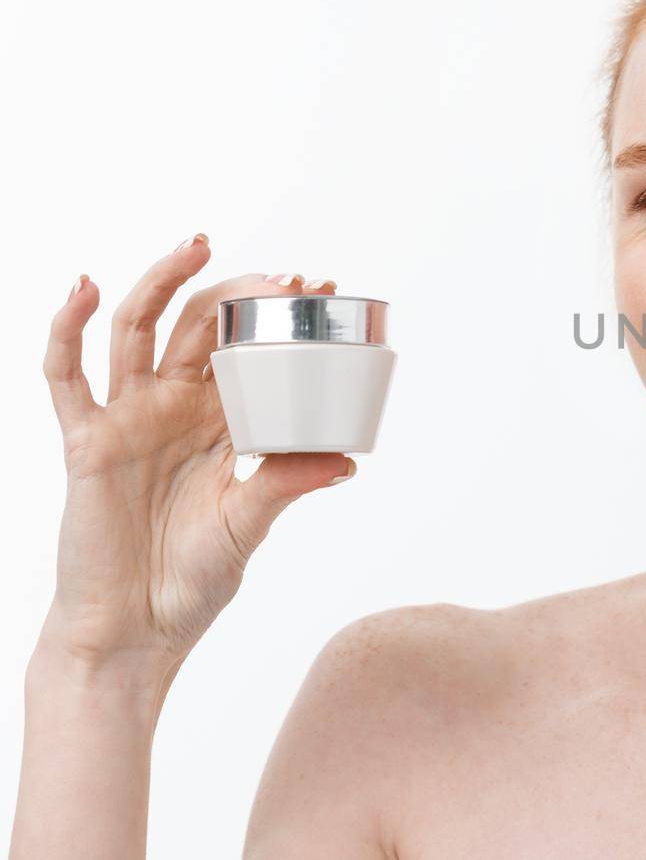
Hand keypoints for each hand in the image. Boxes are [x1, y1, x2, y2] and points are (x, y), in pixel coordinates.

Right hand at [38, 235, 354, 682]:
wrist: (133, 631)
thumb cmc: (192, 581)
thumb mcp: (249, 524)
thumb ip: (286, 483)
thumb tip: (348, 459)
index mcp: (221, 424)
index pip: (250, 351)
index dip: (277, 316)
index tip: (321, 286)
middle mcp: (174, 410)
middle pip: (201, 328)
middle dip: (239, 293)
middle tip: (285, 276)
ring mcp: (128, 419)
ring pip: (138, 330)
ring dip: (163, 282)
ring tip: (197, 244)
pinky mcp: (86, 440)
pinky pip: (67, 376)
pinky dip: (66, 328)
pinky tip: (80, 287)